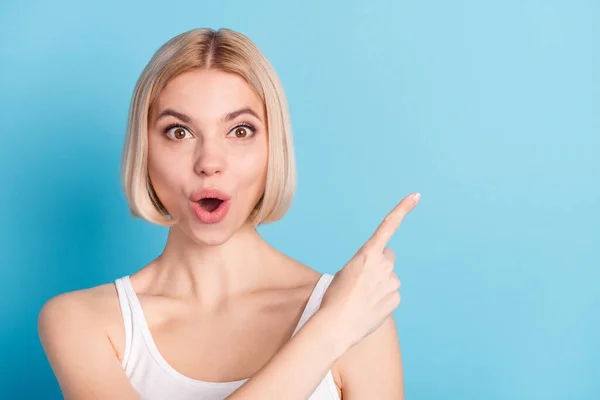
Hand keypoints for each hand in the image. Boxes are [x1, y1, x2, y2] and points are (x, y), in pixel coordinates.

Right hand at [320, 192, 420, 350]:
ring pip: (389, 279)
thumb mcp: (345, 273)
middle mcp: (383, 265)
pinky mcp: (395, 298)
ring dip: (379, 285)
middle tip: (363, 280)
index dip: (402, 209)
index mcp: (367, 254)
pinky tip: (368, 308)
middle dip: (380, 264)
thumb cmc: (334, 298)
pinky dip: (382, 299)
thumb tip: (380, 277)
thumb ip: (366, 267)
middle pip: (388, 258)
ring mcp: (392, 282)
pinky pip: (390, 295)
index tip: (415, 196)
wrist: (337, 325)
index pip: (388, 226)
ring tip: (361, 298)